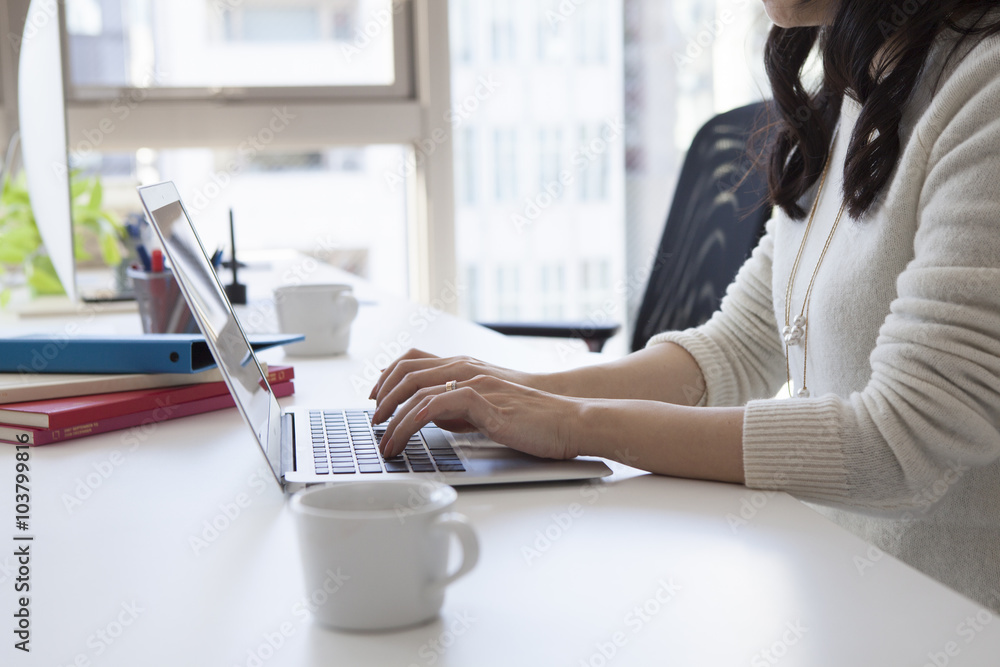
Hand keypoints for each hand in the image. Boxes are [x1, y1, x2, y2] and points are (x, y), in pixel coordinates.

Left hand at [377, 374, 583, 460]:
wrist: (568, 419)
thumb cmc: (532, 418)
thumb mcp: (485, 409)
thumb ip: (456, 409)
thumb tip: (429, 416)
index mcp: (465, 368)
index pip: (413, 362)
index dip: (387, 378)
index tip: (375, 400)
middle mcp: (467, 370)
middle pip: (408, 373)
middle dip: (383, 399)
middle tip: (373, 424)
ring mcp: (476, 384)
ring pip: (420, 391)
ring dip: (396, 418)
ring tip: (386, 441)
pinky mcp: (487, 403)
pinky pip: (443, 404)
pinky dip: (419, 418)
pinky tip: (410, 432)